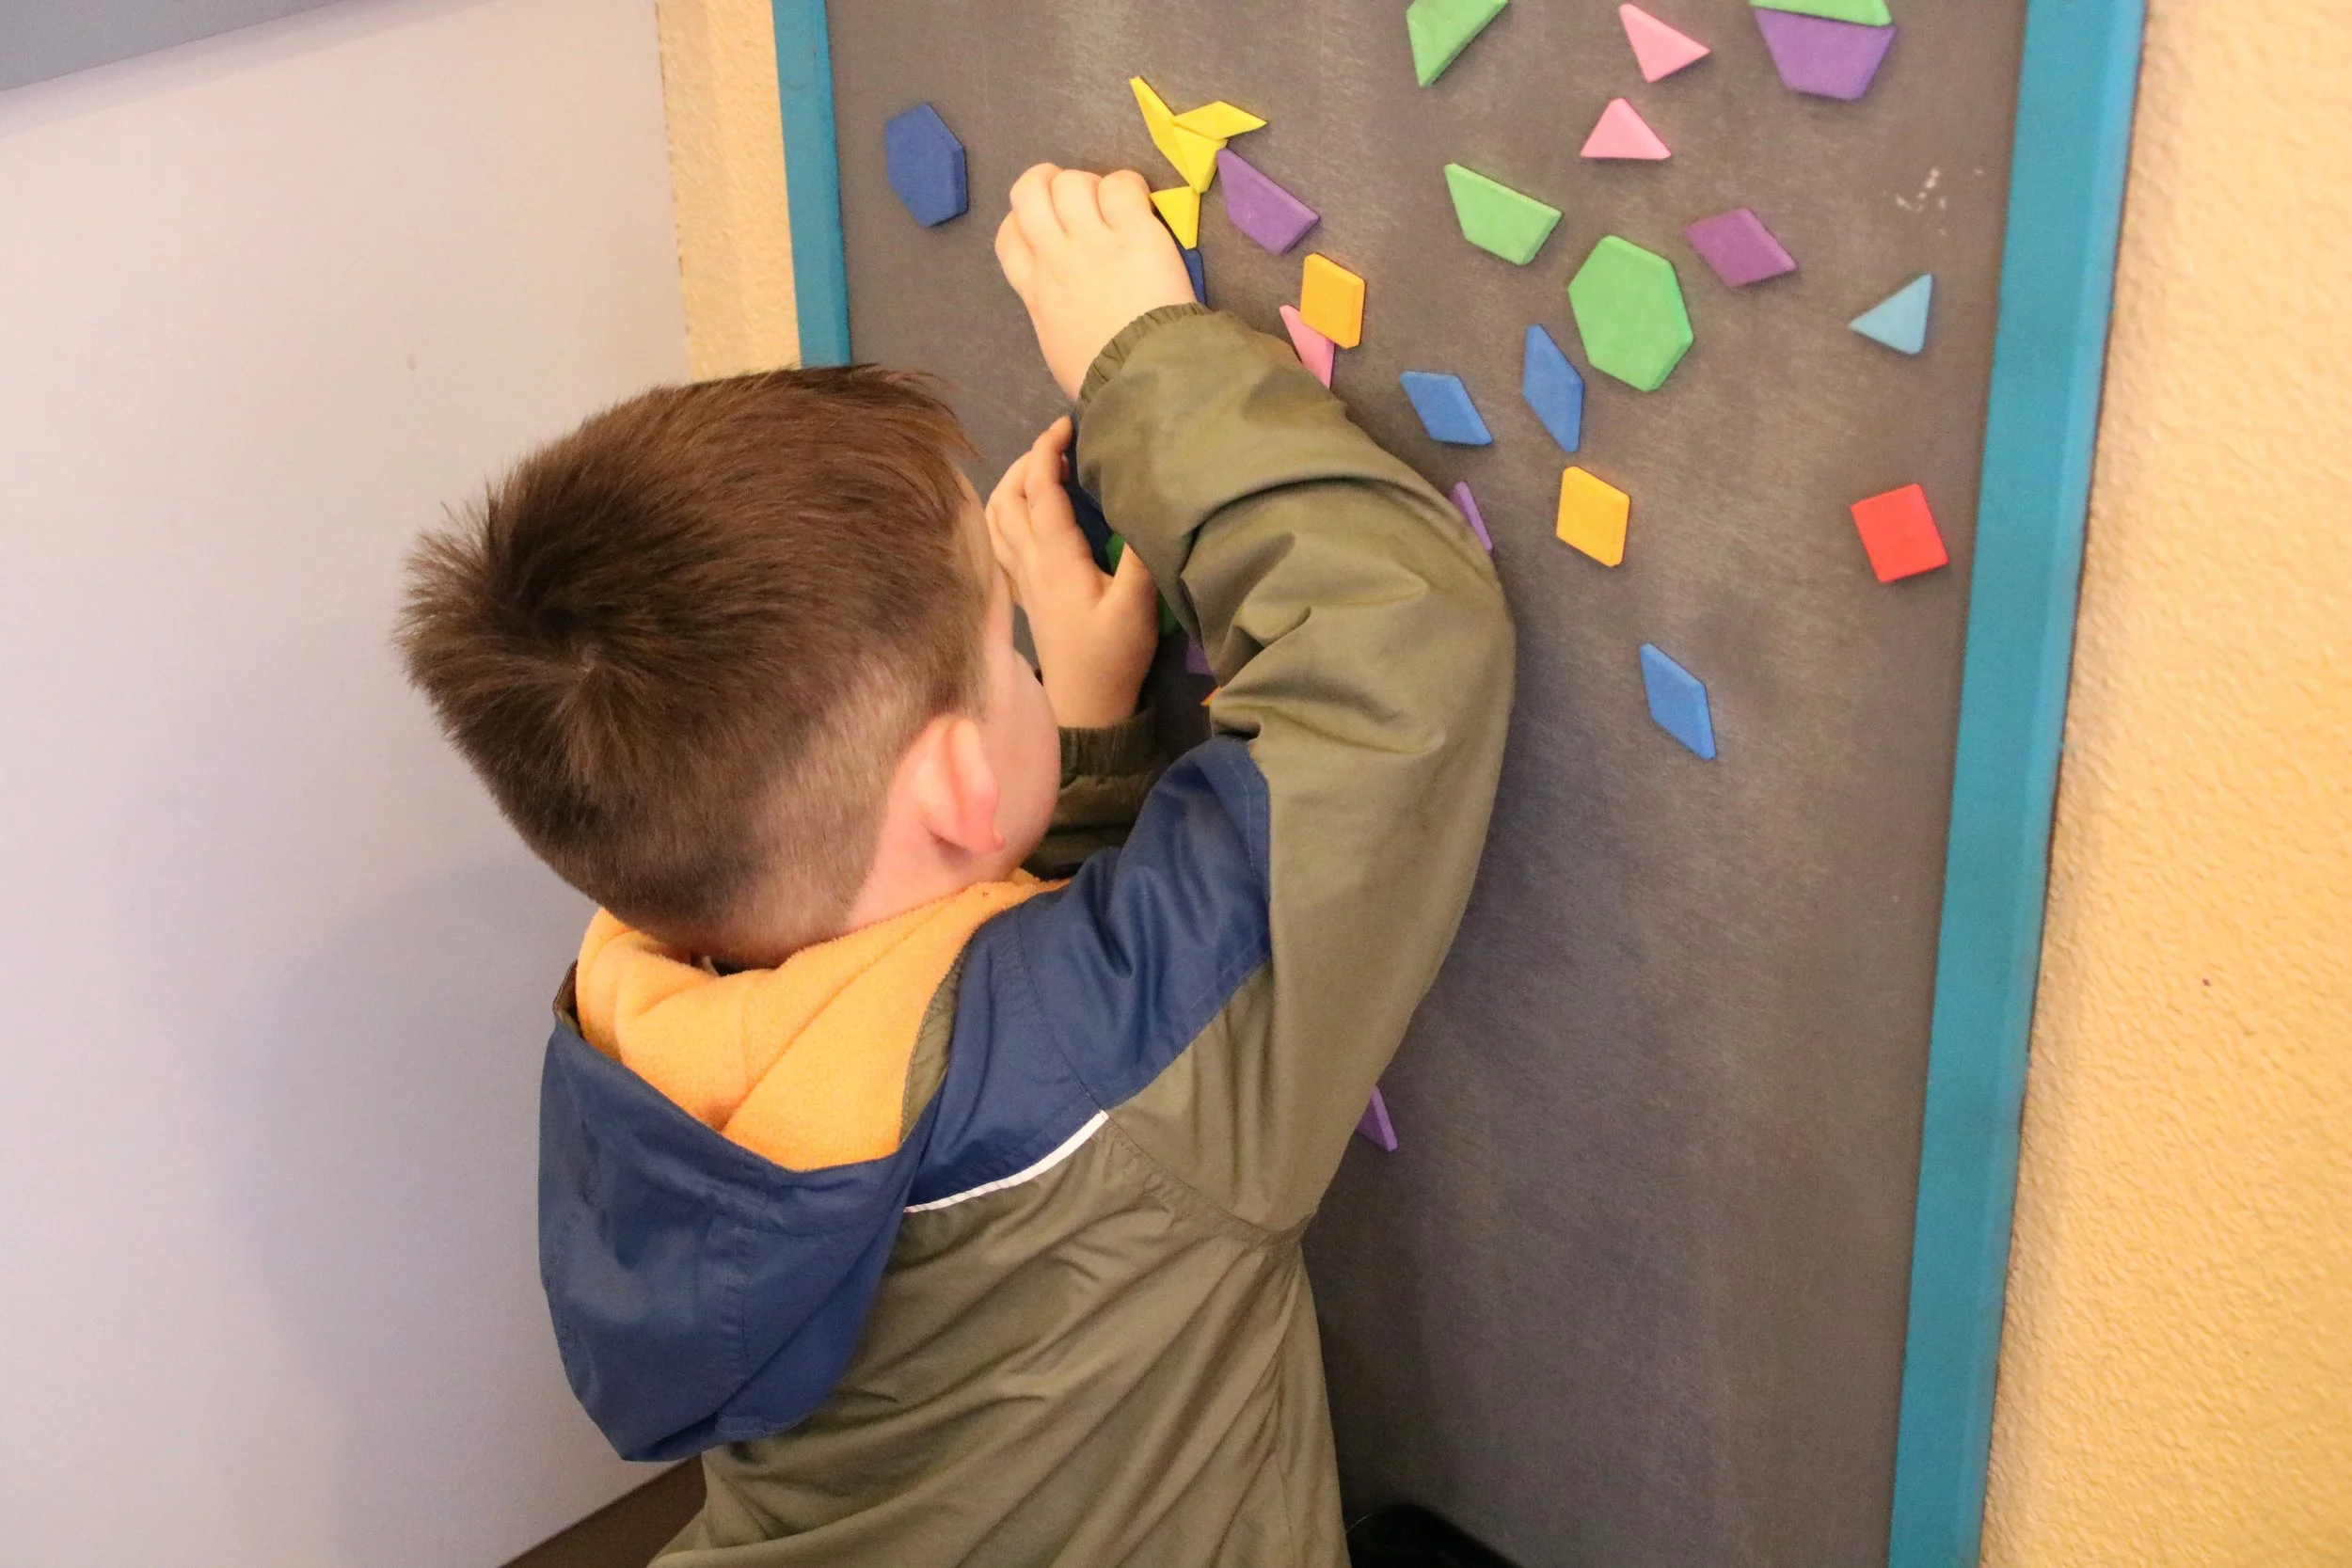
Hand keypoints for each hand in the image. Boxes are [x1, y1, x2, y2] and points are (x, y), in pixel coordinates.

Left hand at [985, 417, 1159, 728]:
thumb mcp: (1137, 606)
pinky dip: (1005, 514)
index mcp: (1055, 558)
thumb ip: (1141, 554)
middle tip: (1058, 443)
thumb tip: (1146, 501)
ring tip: (1041, 469)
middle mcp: (1029, 562)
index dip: (1048, 450)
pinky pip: (998, 542)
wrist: (1087, 708)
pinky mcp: (1023, 594)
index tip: (1067, 423)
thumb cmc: (1112, 657)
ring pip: (996, 517)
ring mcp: (1020, 579)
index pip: (1040, 489)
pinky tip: (1026, 513)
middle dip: (1027, 460)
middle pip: (1007, 496)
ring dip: (1012, 484)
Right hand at [995, 165, 1198, 398]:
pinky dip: (1129, 187)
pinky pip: (1120, 186)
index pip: (1008, 235)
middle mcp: (1056, 258)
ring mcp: (1093, 242)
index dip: (1023, 219)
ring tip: (1115, 205)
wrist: (1140, 378)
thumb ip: (1054, 316)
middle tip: (1078, 197)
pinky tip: (1142, 206)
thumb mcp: (1058, 350)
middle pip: (1029, 192)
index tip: (1047, 227)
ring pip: (1071, 183)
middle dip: (1048, 182)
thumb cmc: (1101, 379)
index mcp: (1036, 291)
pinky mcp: (1134, 233)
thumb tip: (1065, 312)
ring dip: (1091, 185)